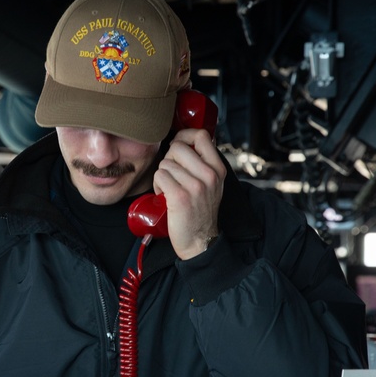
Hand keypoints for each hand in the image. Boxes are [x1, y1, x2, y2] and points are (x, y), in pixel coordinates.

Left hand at [153, 128, 225, 259]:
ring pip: (165, 163)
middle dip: (169, 159)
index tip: (178, 146)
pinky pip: (160, 176)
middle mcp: (210, 175)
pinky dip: (157, 185)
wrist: (200, 241)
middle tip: (172, 175)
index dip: (184, 136)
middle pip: (178, 147)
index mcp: (218, 169)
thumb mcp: (211, 184)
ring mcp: (196, 186)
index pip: (201, 135)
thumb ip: (202, 163)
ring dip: (162, 176)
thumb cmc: (200, 211)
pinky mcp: (180, 197)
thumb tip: (183, 141)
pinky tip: (164, 195)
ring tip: (169, 189)